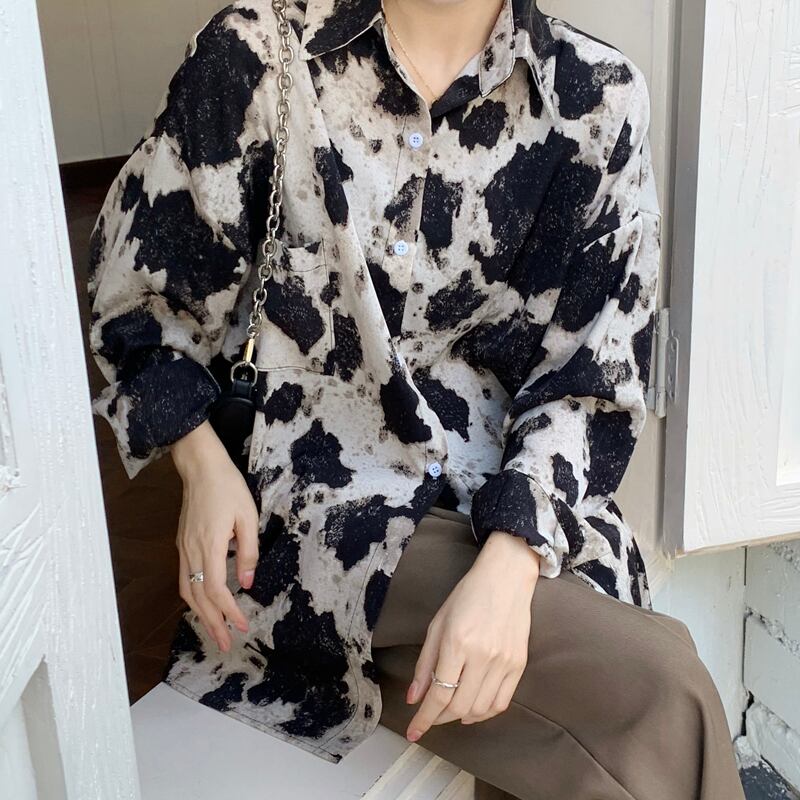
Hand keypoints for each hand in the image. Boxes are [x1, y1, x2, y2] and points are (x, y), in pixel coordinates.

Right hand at [171, 420, 259, 652]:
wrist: (200, 468)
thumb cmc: (227, 488)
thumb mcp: (247, 517)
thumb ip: (248, 552)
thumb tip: (247, 584)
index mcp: (209, 546)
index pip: (216, 590)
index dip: (229, 612)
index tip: (244, 626)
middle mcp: (191, 552)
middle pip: (198, 598)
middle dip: (213, 624)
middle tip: (226, 645)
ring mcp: (183, 549)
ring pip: (187, 592)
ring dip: (201, 616)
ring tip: (215, 632)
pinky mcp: (182, 545)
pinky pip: (184, 579)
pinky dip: (193, 598)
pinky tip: (203, 605)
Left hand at [404, 531, 539, 741]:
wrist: (506, 578)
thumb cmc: (468, 595)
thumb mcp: (438, 624)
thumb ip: (425, 663)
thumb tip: (414, 697)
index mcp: (457, 643)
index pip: (438, 695)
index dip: (424, 718)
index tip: (413, 732)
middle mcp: (482, 656)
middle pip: (458, 707)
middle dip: (439, 719)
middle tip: (429, 718)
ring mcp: (503, 662)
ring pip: (480, 709)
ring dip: (460, 718)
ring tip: (449, 713)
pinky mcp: (519, 665)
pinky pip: (501, 702)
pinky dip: (484, 713)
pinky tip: (472, 710)